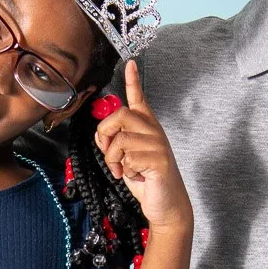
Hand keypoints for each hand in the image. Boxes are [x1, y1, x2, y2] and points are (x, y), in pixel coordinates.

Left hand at [93, 62, 192, 235]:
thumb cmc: (146, 180)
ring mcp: (158, 145)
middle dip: (104, 134)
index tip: (130, 63)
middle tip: (107, 152)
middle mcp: (154, 131)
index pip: (139, 99)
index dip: (133, 81)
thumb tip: (101, 135)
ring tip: (122, 171)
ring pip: (120, 140)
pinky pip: (128, 159)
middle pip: (120, 116)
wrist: (166, 205)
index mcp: (147, 128)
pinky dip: (125, 172)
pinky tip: (135, 177)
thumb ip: (115, 142)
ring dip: (113, 160)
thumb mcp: (126, 158)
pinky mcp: (159, 160)